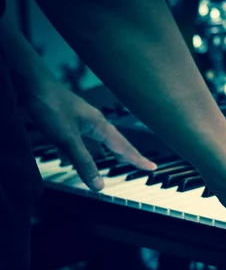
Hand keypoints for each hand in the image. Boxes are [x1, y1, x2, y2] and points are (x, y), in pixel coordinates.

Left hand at [25, 83, 155, 189]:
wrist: (27, 83)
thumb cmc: (49, 104)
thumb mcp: (67, 139)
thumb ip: (84, 162)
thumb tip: (99, 186)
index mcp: (99, 125)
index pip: (124, 147)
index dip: (138, 159)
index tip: (152, 167)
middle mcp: (93, 122)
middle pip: (116, 142)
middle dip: (128, 155)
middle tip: (141, 164)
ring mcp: (80, 121)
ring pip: (99, 141)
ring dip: (107, 153)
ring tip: (113, 163)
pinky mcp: (66, 121)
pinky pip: (82, 140)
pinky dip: (84, 151)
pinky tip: (76, 158)